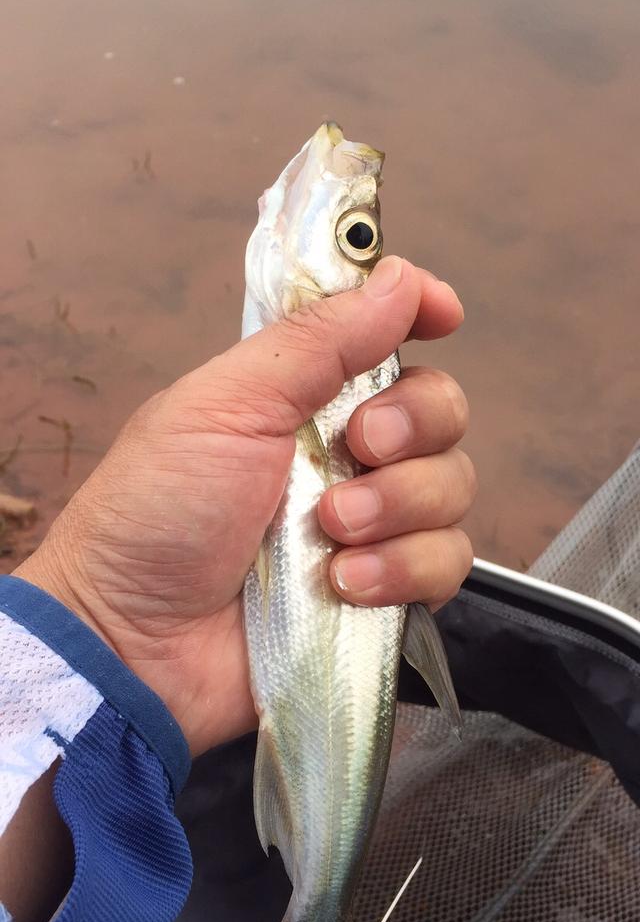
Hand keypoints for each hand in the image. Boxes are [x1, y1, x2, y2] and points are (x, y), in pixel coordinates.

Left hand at [15, 257, 474, 756]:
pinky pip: (446, 564)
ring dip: (397, 507)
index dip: (421, 317)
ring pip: (452, 489)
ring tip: (330, 533)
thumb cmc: (156, 513)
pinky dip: (403, 570)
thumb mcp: (225, 405)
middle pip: (442, 411)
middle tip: (357, 448)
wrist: (136, 642)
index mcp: (301, 399)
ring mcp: (368, 527)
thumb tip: (401, 278)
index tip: (443, 316)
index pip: (386, 340)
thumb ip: (317, 341)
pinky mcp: (383, 593)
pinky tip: (345, 585)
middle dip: (411, 426)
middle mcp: (344, 456)